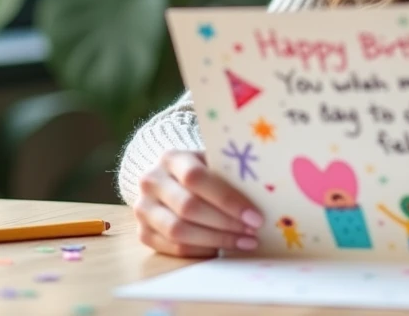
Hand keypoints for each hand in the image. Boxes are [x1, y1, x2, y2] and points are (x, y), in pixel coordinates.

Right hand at [133, 150, 263, 257]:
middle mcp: (151, 181)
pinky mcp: (143, 233)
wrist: (167, 179)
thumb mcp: (211, 162)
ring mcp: (143, 209)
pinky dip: (201, 251)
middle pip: (188, 208)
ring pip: (179, 231)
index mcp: (171, 158)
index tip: (255, 215)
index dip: (227, 199)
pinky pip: (173, 248)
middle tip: (253, 232)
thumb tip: (266, 192)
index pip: (197, 178)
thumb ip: (230, 172)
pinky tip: (222, 249)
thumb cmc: (201, 170)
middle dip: (225, 223)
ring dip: (216, 240)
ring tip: (243, 242)